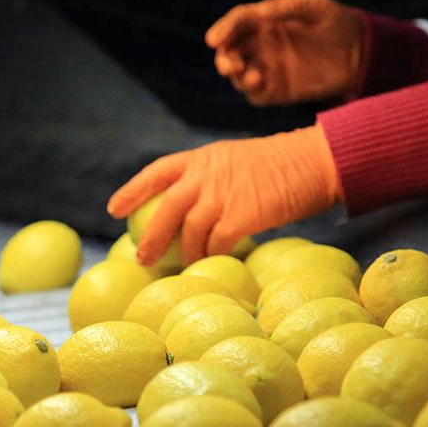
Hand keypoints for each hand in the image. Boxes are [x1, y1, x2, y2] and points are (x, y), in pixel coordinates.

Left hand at [107, 126, 342, 265]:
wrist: (313, 162)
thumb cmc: (278, 167)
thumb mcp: (234, 161)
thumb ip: (209, 180)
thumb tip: (188, 211)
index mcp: (201, 158)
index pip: (157, 172)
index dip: (133, 191)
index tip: (114, 209)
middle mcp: (206, 174)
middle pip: (166, 208)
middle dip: (150, 236)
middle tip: (141, 258)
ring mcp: (223, 194)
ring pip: (189, 232)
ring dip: (185, 255)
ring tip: (185, 268)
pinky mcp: (242, 215)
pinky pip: (216, 245)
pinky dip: (212, 258)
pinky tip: (212, 266)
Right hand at [205, 0, 364, 105]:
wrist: (361, 53)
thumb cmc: (339, 23)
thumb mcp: (317, 8)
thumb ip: (287, 8)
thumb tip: (258, 13)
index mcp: (267, 22)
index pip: (238, 24)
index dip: (223, 30)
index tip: (214, 40)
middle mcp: (263, 46)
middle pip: (231, 51)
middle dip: (224, 58)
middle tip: (228, 64)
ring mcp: (269, 69)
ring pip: (239, 75)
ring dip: (236, 76)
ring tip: (249, 75)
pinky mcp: (278, 91)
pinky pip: (256, 95)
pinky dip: (251, 91)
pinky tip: (259, 83)